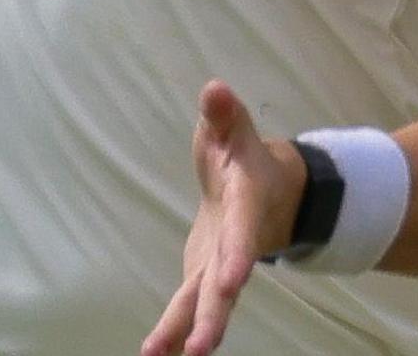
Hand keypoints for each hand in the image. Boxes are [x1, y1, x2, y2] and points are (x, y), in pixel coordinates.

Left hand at [142, 81, 305, 355]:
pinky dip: (170, 331)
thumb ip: (224, 114)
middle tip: (200, 347)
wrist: (264, 190)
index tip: (230, 282)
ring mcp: (219, 264)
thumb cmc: (243, 155)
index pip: (242, 232)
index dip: (237, 255)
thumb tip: (214, 88)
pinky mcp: (202, 275)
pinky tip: (153, 354)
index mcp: (246, 204)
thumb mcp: (235, 129)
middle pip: (223, 282)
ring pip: (202, 303)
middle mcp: (236, 243)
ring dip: (187, 331)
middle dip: (213, 315)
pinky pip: (186, 307)